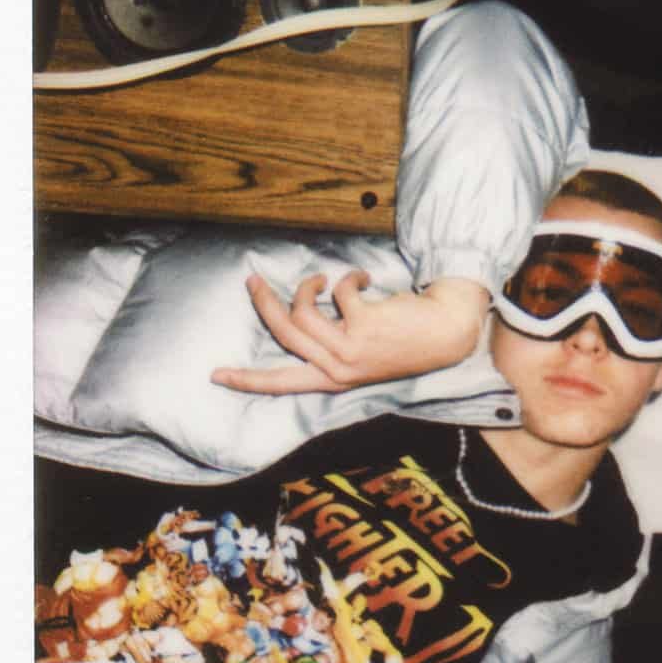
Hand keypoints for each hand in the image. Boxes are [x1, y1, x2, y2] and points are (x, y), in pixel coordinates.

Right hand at [211, 271, 489, 395]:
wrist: (445, 334)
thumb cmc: (404, 342)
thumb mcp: (363, 356)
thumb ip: (331, 345)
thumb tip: (299, 315)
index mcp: (333, 379)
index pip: (281, 383)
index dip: (247, 379)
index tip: (216, 375)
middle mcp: (338, 368)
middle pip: (282, 333)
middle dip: (262, 303)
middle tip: (253, 280)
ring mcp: (351, 347)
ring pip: (302, 310)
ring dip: (308, 285)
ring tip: (323, 279)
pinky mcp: (365, 323)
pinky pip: (339, 291)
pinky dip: (349, 278)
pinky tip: (364, 281)